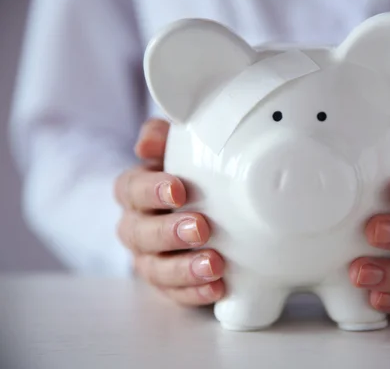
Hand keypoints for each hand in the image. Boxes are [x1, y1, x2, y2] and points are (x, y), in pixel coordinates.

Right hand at [114, 118, 224, 305]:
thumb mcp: (179, 150)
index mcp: (135, 191)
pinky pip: (175, 293)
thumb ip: (165, 138)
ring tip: (214, 264)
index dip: (151, 190)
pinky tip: (217, 287)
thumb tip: (149, 140)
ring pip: (155, 268)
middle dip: (169, 232)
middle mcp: (136, 226)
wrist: (201, 210)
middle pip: (140, 232)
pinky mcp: (168, 284)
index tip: (179, 190)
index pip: (130, 189)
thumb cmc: (188, 176)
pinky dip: (195, 292)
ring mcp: (150, 258)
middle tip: (201, 228)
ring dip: (184, 268)